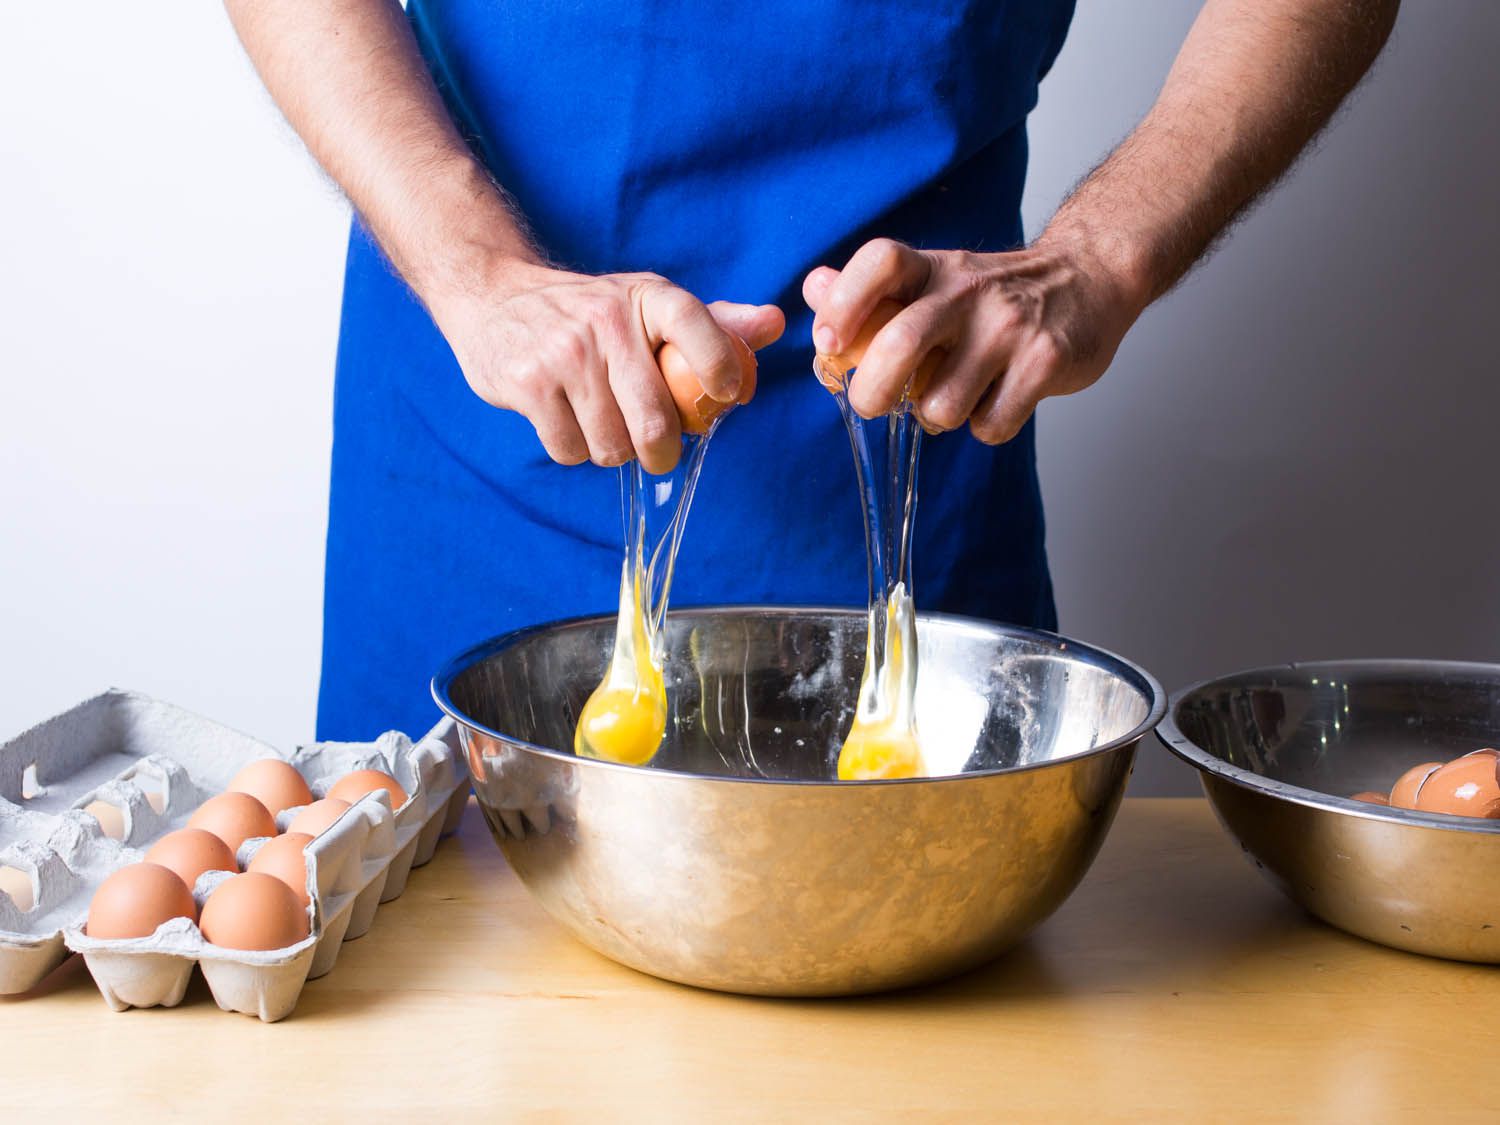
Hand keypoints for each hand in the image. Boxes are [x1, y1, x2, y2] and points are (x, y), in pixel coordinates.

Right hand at [432, 262, 783, 471]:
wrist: (493, 295)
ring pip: (611, 444)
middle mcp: (605, 320)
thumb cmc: (590, 312)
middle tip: (658, 454)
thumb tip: (774, 324)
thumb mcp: (648, 305)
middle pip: (653, 417)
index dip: (720, 364)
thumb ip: (713, 324)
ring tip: (606, 429)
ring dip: (613, 451)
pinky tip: (570, 423)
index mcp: (646, 296)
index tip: (728, 396)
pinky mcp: (527, 384)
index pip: (695, 324)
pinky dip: (575, 450)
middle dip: (662, 451)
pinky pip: (570, 449)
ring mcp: (563, 353)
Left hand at [803, 235, 1146, 442]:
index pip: (879, 262)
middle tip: (873, 404)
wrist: (1089, 279)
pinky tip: (996, 401)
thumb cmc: (993, 294)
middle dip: (872, 393)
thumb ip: (872, 291)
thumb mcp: (934, 280)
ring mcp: (1009, 326)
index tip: (828, 344)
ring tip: (953, 398)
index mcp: (932, 270)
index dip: (843, 303)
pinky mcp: (1046, 361)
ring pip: (942, 404)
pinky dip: (986, 427)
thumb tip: (813, 289)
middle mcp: (968, 291)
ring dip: (938, 417)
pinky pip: (991, 424)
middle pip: (898, 344)